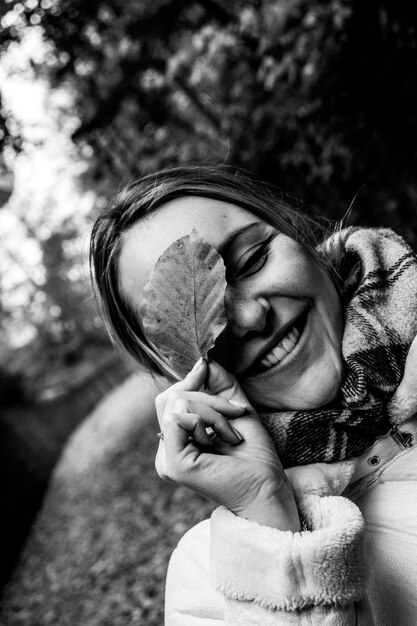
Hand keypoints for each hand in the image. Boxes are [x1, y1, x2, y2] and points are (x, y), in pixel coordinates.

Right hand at [155, 358, 300, 530]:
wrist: (268, 485)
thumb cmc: (254, 453)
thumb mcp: (233, 406)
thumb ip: (217, 381)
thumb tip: (202, 360)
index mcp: (176, 439)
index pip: (170, 397)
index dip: (194, 384)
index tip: (225, 394)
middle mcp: (165, 450)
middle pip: (170, 396)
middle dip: (208, 397)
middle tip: (235, 414)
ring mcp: (166, 458)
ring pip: (177, 403)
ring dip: (214, 411)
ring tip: (231, 434)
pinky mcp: (173, 463)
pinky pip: (179, 418)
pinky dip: (207, 421)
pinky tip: (221, 440)